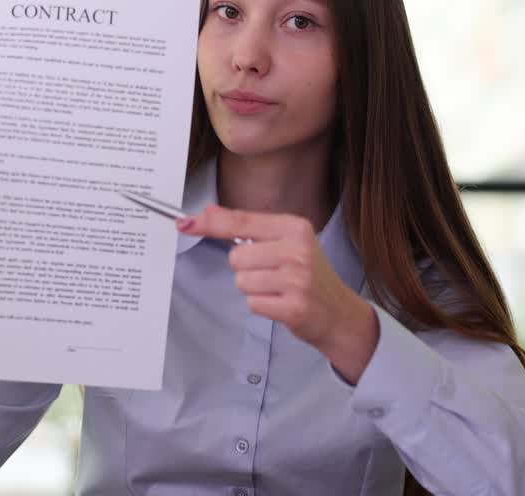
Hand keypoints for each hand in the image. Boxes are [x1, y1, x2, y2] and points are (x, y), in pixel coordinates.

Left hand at [178, 205, 379, 382]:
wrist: (338, 312)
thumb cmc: (306, 274)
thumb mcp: (283, 241)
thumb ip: (246, 227)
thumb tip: (208, 213)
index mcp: (294, 227)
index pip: (241, 222)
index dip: (211, 223)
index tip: (186, 223)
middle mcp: (297, 249)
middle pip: (236, 257)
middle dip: (245, 268)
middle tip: (271, 273)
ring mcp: (297, 279)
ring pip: (242, 281)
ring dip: (253, 289)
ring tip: (277, 289)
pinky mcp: (294, 306)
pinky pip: (253, 303)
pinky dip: (262, 306)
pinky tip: (281, 303)